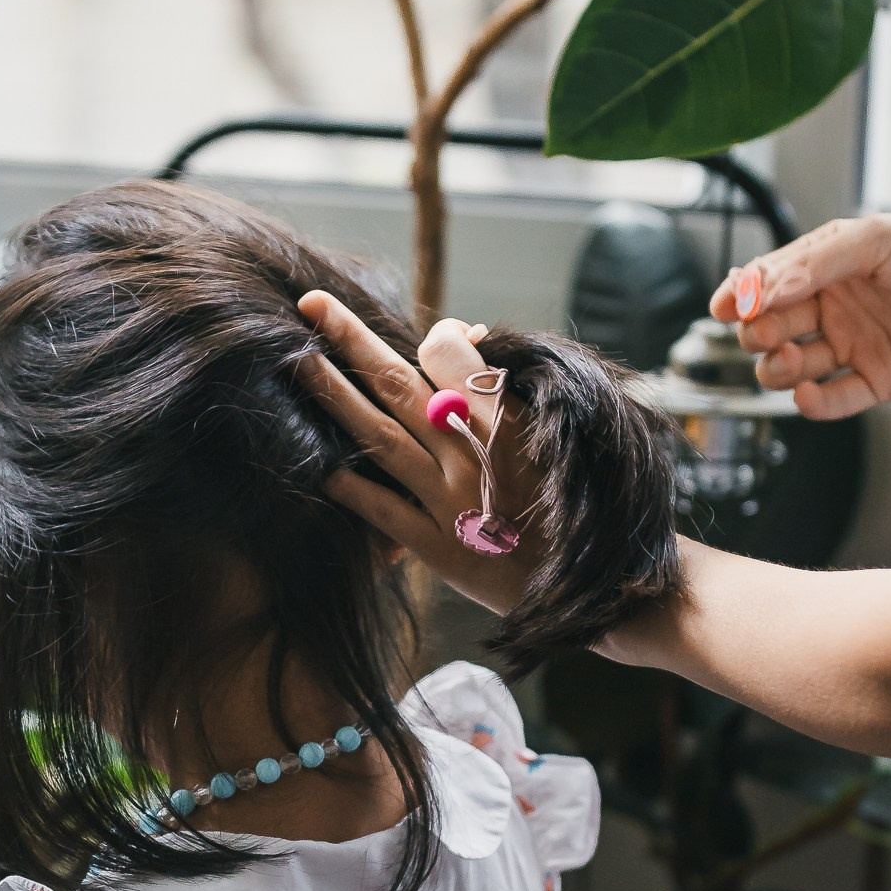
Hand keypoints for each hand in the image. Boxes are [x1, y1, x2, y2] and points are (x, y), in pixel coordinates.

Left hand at [296, 290, 539, 615]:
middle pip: (400, 382)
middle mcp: (476, 452)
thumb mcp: (553, 437)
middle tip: (311, 303)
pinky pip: (386, 512)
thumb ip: (503, 387)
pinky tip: (319, 467)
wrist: (592, 587)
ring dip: (335, 398)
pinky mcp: (441, 550)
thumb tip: (463, 332)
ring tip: (297, 364)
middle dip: (350, 339)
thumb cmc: (570, 504)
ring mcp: (455, 501)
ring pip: (382, 438)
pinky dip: (352, 489)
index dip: (432, 335)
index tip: (426, 338)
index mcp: (509, 418)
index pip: (449, 352)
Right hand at [713, 211, 890, 418]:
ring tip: (793, 362)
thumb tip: (760, 289)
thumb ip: (814, 263)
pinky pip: (835, 400)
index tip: (723, 308)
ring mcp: (858, 345)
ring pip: (794, 368)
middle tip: (768, 333)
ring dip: (780, 369)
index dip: (740, 297)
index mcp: (829, 267)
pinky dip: (814, 404)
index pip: (768, 285)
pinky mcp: (881, 381)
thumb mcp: (875, 238)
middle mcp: (838, 307)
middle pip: (773, 330)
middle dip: (760, 334)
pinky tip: (808, 394)